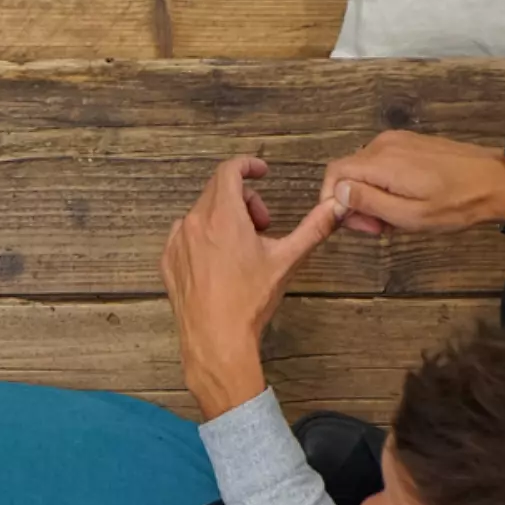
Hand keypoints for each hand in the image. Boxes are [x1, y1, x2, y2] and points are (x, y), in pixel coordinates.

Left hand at [162, 155, 338, 419]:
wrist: (217, 339)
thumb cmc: (248, 301)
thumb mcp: (287, 260)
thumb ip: (314, 227)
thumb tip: (336, 207)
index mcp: (222, 217)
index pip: (229, 170)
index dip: (248, 165)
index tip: (261, 172)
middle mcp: (194, 224)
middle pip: (218, 191)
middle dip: (245, 200)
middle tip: (262, 226)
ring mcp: (177, 243)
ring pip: (201, 213)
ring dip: (224, 219)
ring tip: (242, 248)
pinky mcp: (168, 261)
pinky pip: (185, 235)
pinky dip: (204, 237)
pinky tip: (220, 262)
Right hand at [321, 131, 504, 236]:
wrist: (498, 181)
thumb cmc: (456, 204)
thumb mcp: (409, 215)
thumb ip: (368, 202)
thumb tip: (338, 192)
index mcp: (382, 162)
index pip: (335, 175)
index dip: (335, 203)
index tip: (359, 224)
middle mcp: (385, 144)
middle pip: (348, 173)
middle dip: (355, 203)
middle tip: (379, 228)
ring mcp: (399, 140)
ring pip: (364, 170)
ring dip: (371, 196)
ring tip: (396, 216)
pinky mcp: (411, 142)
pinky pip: (382, 164)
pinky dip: (385, 184)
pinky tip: (406, 200)